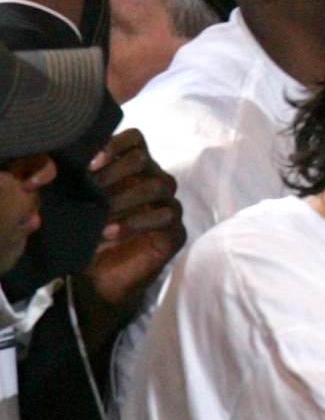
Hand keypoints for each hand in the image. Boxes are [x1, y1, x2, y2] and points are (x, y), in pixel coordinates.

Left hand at [74, 131, 182, 339]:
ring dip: (123, 198)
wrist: (97, 280)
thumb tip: (54, 162)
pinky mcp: (175, 231)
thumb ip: (71, 182)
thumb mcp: (74, 205)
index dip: (115, 144)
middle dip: (113, 173)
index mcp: (132, 170)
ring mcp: (168, 205)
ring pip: (156, 185)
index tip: (89, 163)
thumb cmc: (85, 236)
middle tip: (90, 190)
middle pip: (143, 159)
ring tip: (99, 215)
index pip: (136, 139)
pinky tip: (110, 232)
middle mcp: (154, 181)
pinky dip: (134, 222)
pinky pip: (164, 216)